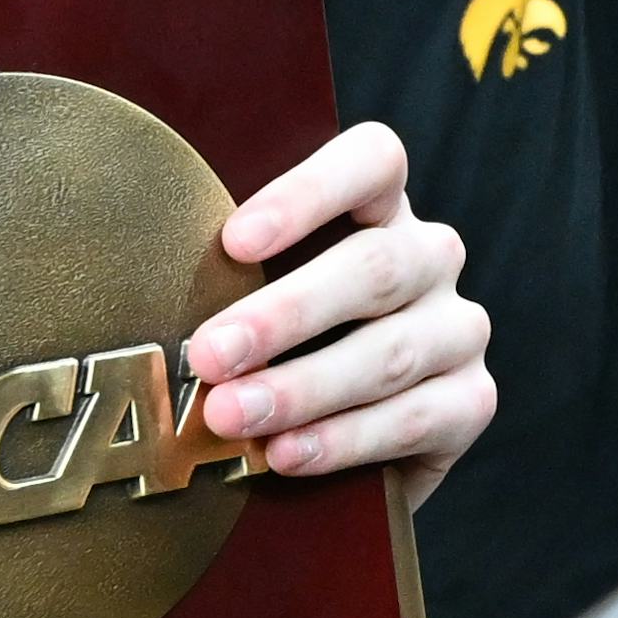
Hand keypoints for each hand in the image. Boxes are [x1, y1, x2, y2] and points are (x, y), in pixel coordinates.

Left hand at [184, 128, 490, 491]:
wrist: (345, 451)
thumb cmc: (277, 353)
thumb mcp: (252, 302)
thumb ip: (225, 287)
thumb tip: (143, 300)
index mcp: (380, 209)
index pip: (372, 163)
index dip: (309, 192)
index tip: (235, 239)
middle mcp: (430, 257)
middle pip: (374, 267)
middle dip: (284, 314)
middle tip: (208, 354)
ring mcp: (458, 329)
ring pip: (391, 351)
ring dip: (302, 388)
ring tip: (230, 416)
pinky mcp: (473, 402)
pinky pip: (413, 418)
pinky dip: (343, 440)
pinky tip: (286, 455)